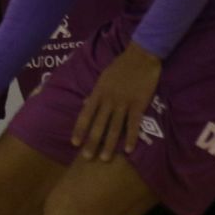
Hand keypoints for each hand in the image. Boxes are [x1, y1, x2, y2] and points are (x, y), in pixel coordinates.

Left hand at [72, 44, 162, 161]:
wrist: (140, 56)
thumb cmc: (120, 67)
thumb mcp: (102, 78)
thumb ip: (94, 93)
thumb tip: (84, 104)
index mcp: (98, 93)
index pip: (85, 115)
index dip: (79, 130)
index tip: (74, 143)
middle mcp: (108, 100)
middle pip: (98, 124)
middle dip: (92, 142)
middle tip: (87, 158)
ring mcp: (123, 103)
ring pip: (114, 127)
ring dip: (109, 144)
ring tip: (104, 158)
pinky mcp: (138, 104)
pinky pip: (133, 124)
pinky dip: (131, 137)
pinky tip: (128, 150)